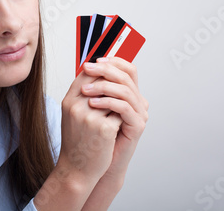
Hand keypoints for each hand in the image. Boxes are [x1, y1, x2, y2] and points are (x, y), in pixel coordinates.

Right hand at [56, 66, 123, 185]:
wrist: (76, 169)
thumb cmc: (76, 141)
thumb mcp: (72, 114)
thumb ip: (82, 95)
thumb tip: (100, 74)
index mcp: (69, 101)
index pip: (87, 72)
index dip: (101, 70)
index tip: (110, 73)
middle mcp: (77, 107)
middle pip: (103, 80)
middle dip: (114, 83)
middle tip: (122, 87)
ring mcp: (90, 117)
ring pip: (114, 96)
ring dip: (120, 100)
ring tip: (118, 109)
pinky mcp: (104, 129)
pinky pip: (121, 113)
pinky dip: (122, 116)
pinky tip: (119, 125)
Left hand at [81, 57, 148, 185]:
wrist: (94, 162)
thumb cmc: (92, 134)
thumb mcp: (90, 105)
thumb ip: (92, 87)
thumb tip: (84, 66)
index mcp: (128, 93)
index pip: (127, 69)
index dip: (112, 61)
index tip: (93, 60)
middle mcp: (137, 100)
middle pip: (126, 76)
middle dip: (104, 70)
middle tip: (87, 69)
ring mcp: (139, 113)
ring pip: (125, 90)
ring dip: (103, 86)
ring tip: (85, 90)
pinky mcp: (137, 125)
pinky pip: (124, 107)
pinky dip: (107, 102)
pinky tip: (92, 103)